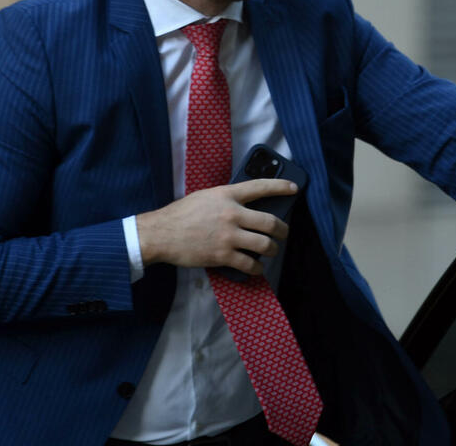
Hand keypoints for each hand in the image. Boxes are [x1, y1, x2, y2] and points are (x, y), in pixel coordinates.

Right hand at [135, 179, 296, 275]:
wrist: (161, 234)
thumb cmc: (181, 214)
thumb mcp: (205, 197)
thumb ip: (226, 199)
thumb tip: (246, 207)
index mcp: (227, 194)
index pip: (260, 186)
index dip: (281, 186)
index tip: (294, 188)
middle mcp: (231, 213)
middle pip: (270, 222)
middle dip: (283, 230)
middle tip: (284, 233)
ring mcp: (228, 236)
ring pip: (264, 245)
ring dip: (272, 250)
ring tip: (271, 251)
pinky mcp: (223, 255)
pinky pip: (249, 264)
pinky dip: (257, 268)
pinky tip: (256, 268)